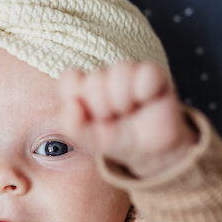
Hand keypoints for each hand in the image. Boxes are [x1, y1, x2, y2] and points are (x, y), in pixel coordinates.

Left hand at [58, 59, 197, 178]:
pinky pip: (146, 73)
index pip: (69, 79)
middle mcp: (105, 76)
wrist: (150, 150)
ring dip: (123, 101)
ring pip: (119, 72)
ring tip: (130, 111)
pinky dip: (145, 91)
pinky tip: (146, 101)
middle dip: (102, 108)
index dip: (77, 98)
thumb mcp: (91, 140)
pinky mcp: (153, 74)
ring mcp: (128, 72)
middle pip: (94, 81)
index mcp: (84, 88)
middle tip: (114, 119)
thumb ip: (73, 126)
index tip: (89, 117)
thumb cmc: (118, 140)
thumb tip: (72, 105)